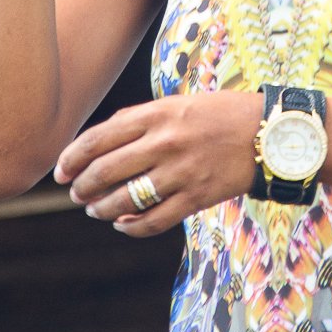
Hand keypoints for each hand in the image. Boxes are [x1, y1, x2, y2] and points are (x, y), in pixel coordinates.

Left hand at [55, 92, 263, 236]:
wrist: (271, 134)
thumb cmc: (220, 115)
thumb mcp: (177, 104)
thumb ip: (139, 119)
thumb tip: (97, 142)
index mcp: (158, 114)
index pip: (98, 139)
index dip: (71, 158)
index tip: (60, 171)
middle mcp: (166, 143)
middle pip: (105, 171)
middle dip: (82, 186)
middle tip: (75, 193)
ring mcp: (182, 172)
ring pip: (125, 200)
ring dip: (101, 208)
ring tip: (94, 209)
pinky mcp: (197, 198)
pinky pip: (154, 221)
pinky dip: (131, 227)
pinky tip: (122, 224)